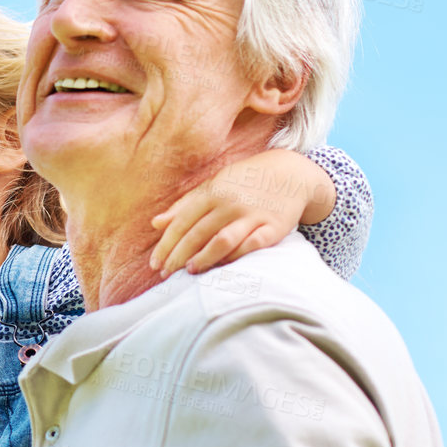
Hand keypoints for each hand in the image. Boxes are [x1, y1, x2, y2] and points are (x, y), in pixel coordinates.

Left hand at [149, 149, 334, 277]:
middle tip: (166, 273)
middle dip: (178, 256)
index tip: (155, 264)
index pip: (181, 223)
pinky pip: (252, 245)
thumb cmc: (243, 182)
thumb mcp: (213, 186)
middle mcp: (230, 203)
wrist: (290, 172)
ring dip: (204, 258)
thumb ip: (184, 206)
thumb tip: (155, 224)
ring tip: (190, 270)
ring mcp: (253, 215)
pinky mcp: (274, 226)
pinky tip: (222, 267)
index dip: (166, 245)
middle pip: (198, 234)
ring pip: (223, 240)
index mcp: (212, 193)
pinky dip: (236, 257)